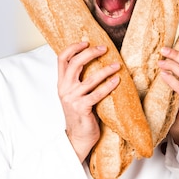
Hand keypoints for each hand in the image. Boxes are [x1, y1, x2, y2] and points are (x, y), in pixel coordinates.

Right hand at [57, 41, 120, 161]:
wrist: (78, 137)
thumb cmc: (80, 113)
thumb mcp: (74, 93)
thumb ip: (77, 79)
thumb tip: (90, 58)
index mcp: (61, 83)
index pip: (61, 59)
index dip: (73, 47)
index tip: (86, 41)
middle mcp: (64, 89)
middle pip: (75, 63)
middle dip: (90, 53)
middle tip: (104, 48)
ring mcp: (72, 99)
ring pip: (90, 79)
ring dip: (105, 70)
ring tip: (117, 65)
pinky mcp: (82, 108)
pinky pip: (97, 94)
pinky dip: (108, 86)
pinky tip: (117, 81)